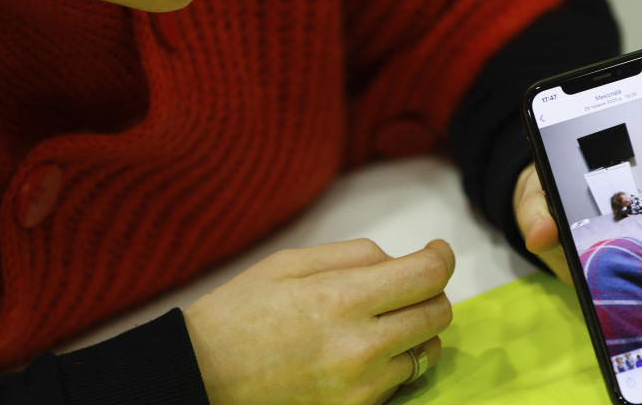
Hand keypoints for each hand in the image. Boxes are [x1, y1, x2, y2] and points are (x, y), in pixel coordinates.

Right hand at [184, 239, 454, 404]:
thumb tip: (400, 260)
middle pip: (437, 314)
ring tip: (373, 325)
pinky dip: (390, 365)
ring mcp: (360, 388)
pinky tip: (357, 356)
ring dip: (410, 333)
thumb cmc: (239, 313)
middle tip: (403, 287)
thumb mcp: (290, 262)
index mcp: (341, 297)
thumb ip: (355, 255)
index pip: (427, 275)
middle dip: (429, 293)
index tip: (435, 252)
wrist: (200, 377)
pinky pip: (399, 385)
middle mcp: (360, 347)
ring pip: (423, 352)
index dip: (441, 257)